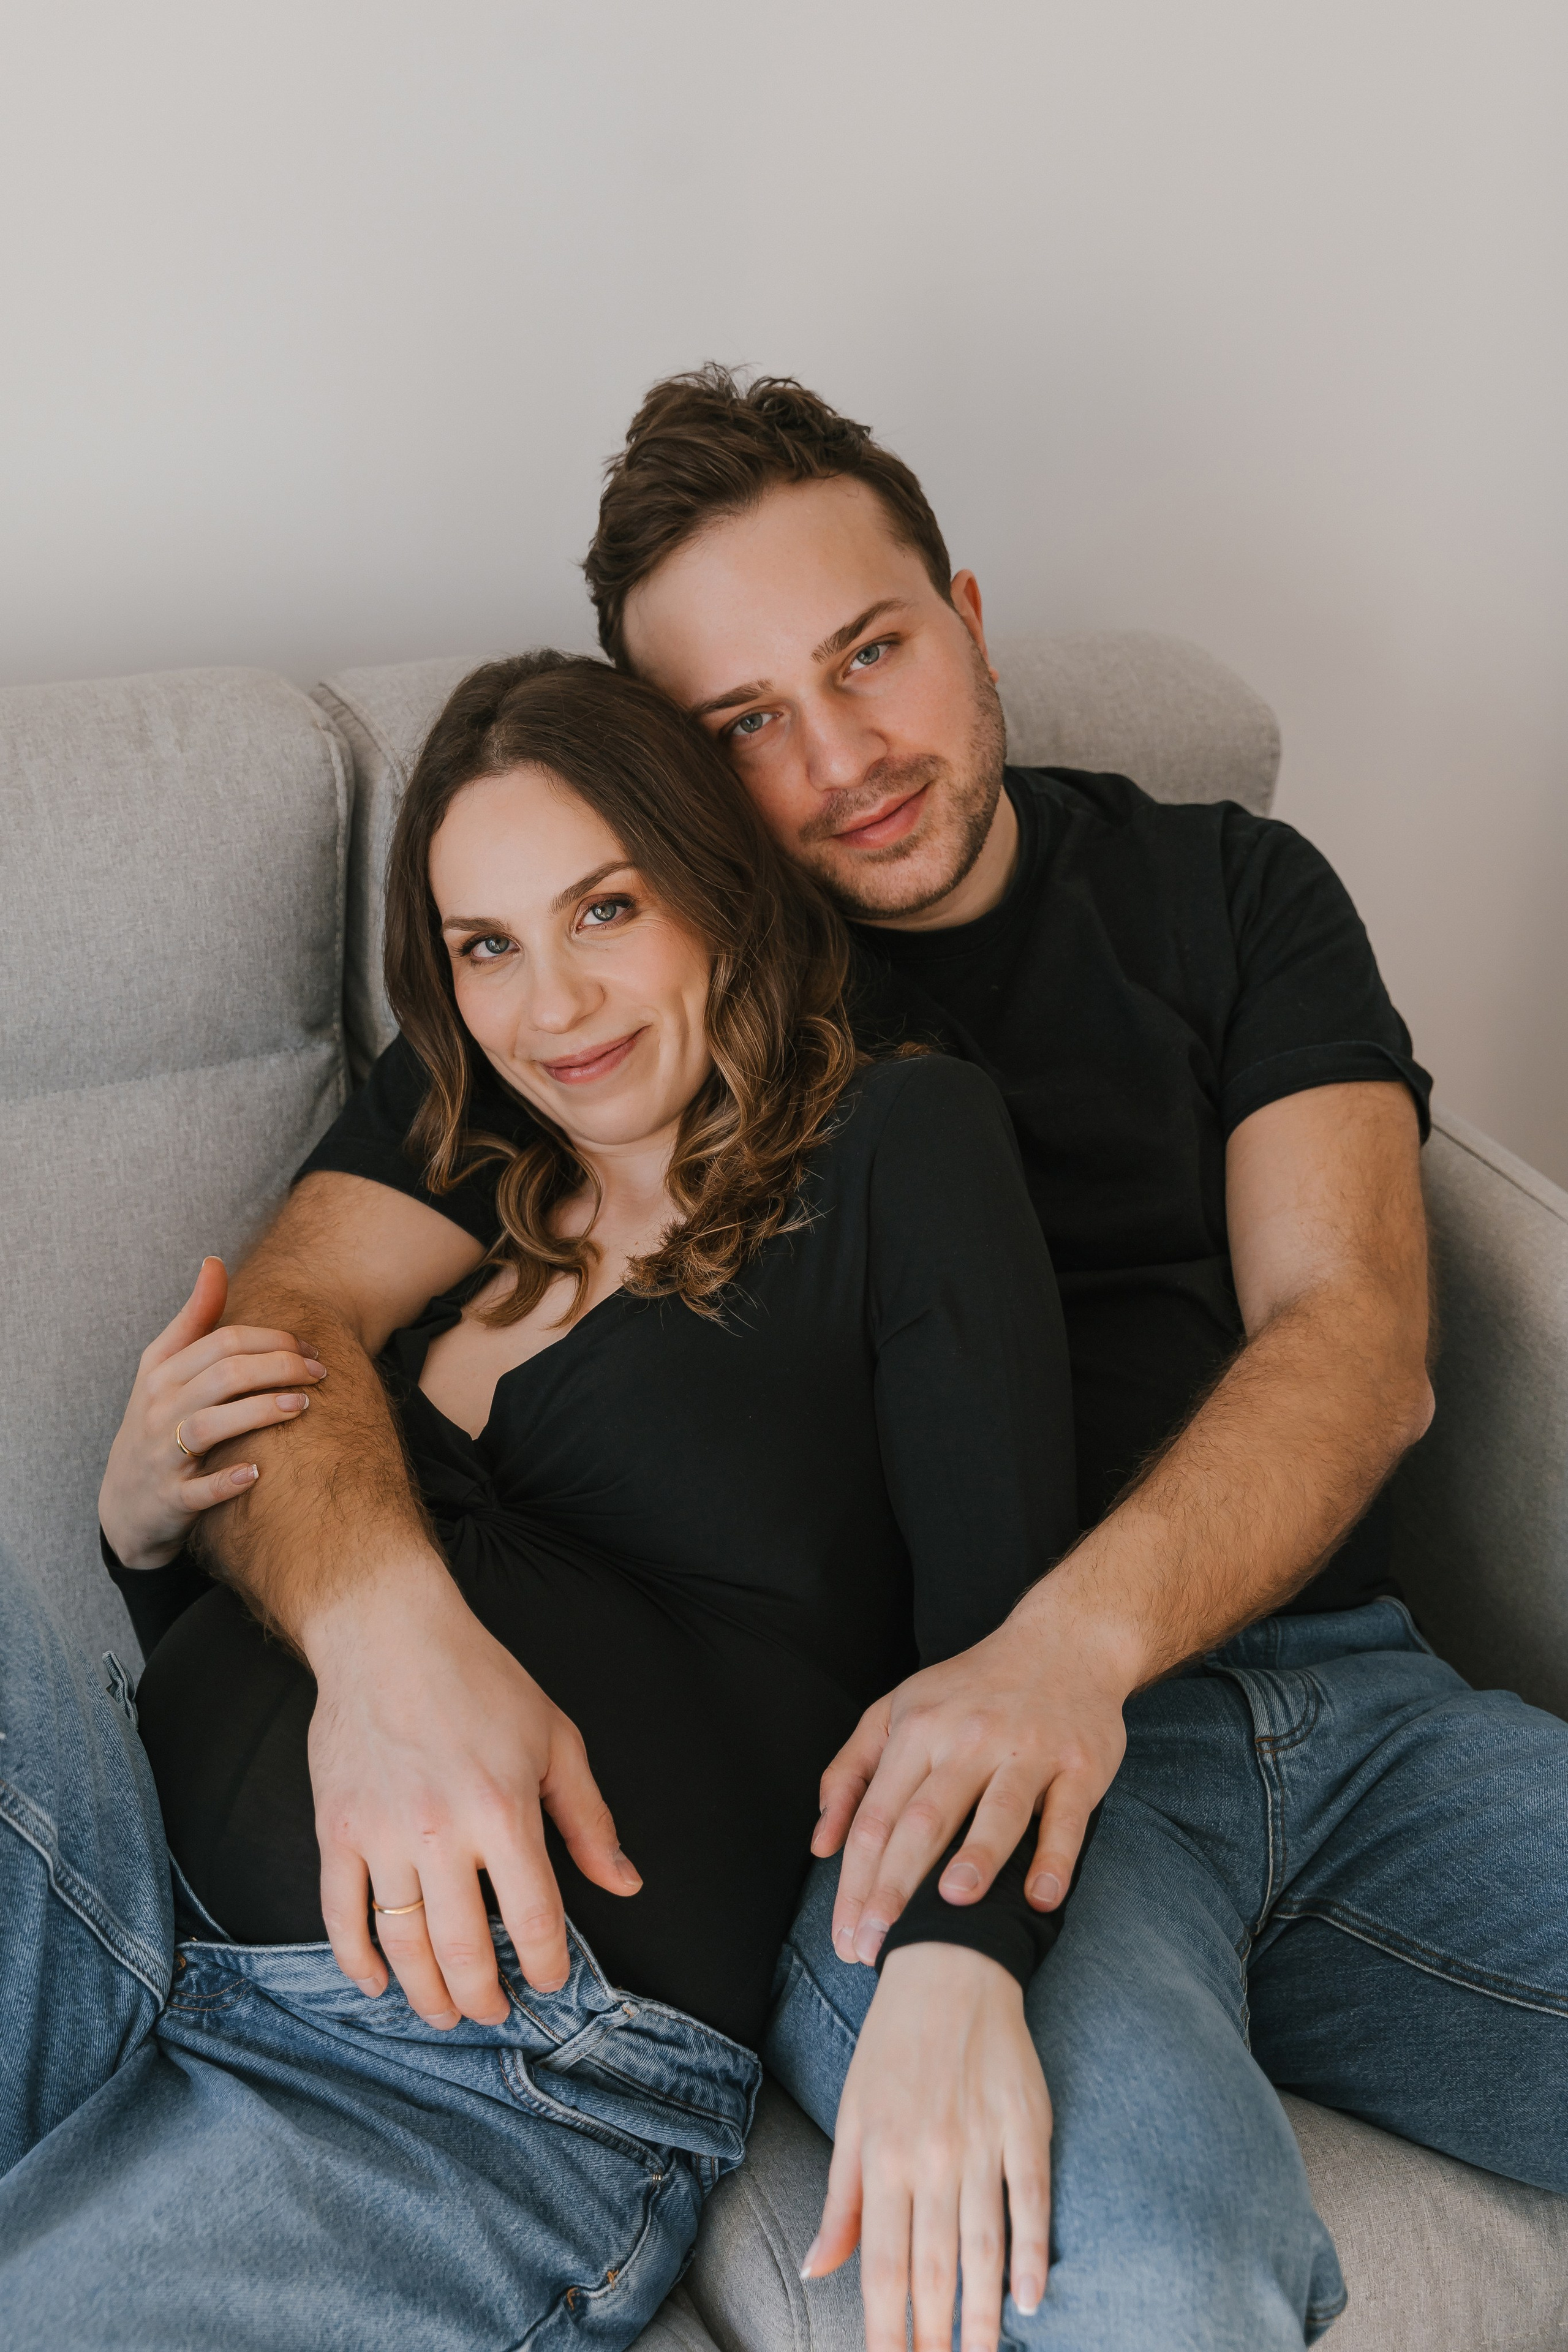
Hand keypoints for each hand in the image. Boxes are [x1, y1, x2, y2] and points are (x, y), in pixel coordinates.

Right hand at [99, 1257, 327, 1568]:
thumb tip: (214, 1262)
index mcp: (160, 1372)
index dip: (273, 1339)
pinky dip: (227, 1480)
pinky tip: (258, 1473)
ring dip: (260, 1412)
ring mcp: (160, 1455)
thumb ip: (195, 1318)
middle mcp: (157, 1409)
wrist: (124, 1503)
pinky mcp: (169, 1498)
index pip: (223, 1341)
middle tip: (320, 1373)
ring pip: (209, 1425)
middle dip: (279, 1368)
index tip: (311, 1347)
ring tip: (302, 1405)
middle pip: (224, 1375)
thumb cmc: (156, 1421)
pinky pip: (198, 1489)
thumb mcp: (164, 1368)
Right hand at [306, 1564, 642, 2023]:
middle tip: (494, 2012)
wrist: (388, 1634)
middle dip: (484, 1996)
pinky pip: (340, 1914)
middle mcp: (441, 1831)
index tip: (550, 1982)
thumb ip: (589, 1820)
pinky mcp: (338, 1829)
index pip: (534, 1918)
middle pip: (464, 1948)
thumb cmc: (480, 1680)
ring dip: (426, 1993)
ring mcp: (383, 1834)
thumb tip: (624, 1884)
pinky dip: (356, 1961)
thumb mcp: (556, 1739)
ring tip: (445, 2012)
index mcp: (504, 1810)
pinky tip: (378, 1983)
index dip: (546, 1965)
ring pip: (403, 1943)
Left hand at [803, 1944, 1050, 2351]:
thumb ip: (841, 2198)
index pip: (881, 2267)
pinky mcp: (1027, 2126)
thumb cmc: (892, 2046)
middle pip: (934, 2270)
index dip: (884, 2330)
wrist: (951, 1968)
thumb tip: (816, 2269)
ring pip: (983, 2248)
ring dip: (982, 2316)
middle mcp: (930, 2158)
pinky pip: (1032, 2202)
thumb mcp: (851, 2114)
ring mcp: (982, 2143)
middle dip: (934, 2338)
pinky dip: (1033, 2254)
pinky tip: (1030, 2299)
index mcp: (881, 2157)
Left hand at [813, 1582, 1129, 1964]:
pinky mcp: (1079, 1764)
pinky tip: (1041, 1897)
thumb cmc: (971, 1689)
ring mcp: (1028, 1750)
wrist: (1065, 1641)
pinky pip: (1067, 1816)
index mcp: (918, 1729)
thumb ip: (851, 1771)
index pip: (877, 1816)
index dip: (856, 1880)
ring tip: (953, 1905)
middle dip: (896, 1886)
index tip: (846, 1937)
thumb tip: (820, 1845)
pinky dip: (1055, 1857)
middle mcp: (968, 1738)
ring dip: (975, 1857)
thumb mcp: (898, 1709)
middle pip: (925, 1819)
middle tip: (879, 1947)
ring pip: (998, 1810)